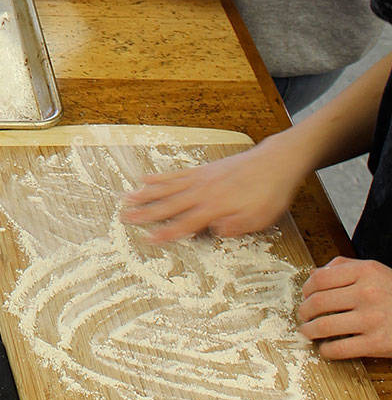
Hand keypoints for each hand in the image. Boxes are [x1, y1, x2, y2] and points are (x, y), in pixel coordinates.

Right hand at [119, 135, 305, 241]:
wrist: (276, 161)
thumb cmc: (270, 192)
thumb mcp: (261, 217)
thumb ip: (236, 225)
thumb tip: (214, 231)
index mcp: (215, 207)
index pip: (185, 223)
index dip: (166, 232)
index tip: (147, 238)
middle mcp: (203, 191)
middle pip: (169, 204)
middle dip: (146, 212)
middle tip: (124, 217)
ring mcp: (201, 178)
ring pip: (167, 187)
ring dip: (146, 194)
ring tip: (127, 198)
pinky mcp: (204, 169)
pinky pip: (176, 174)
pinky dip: (160, 177)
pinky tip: (147, 178)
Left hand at [299, 257, 391, 358]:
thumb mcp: (376, 271)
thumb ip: (345, 267)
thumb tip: (314, 274)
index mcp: (366, 272)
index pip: (320, 278)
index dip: (306, 289)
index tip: (304, 296)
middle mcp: (368, 293)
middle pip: (318, 302)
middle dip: (304, 311)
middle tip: (302, 316)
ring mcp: (372, 319)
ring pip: (324, 326)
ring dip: (310, 331)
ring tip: (308, 332)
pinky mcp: (377, 343)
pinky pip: (340, 348)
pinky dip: (326, 350)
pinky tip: (326, 348)